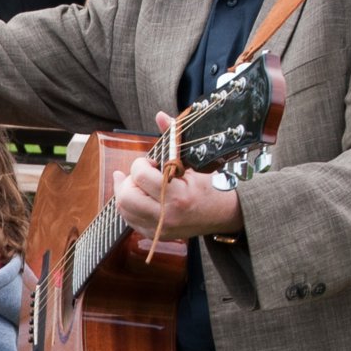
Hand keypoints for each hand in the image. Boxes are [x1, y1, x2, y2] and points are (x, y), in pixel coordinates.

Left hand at [112, 113, 243, 242]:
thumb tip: (160, 115)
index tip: (151, 162)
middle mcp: (167, 215)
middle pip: (126, 197)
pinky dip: (129, 206)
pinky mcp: (157, 235)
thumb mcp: (195, 161)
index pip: (141, 176)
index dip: (140, 164)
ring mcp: (161, 229)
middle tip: (139, 173)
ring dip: (124, 192)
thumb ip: (174, 137)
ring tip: (137, 183)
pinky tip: (139, 196)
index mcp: (178, 196)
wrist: (226, 213)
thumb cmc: (211, 185)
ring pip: (123, 210)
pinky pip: (129, 220)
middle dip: (127, 180)